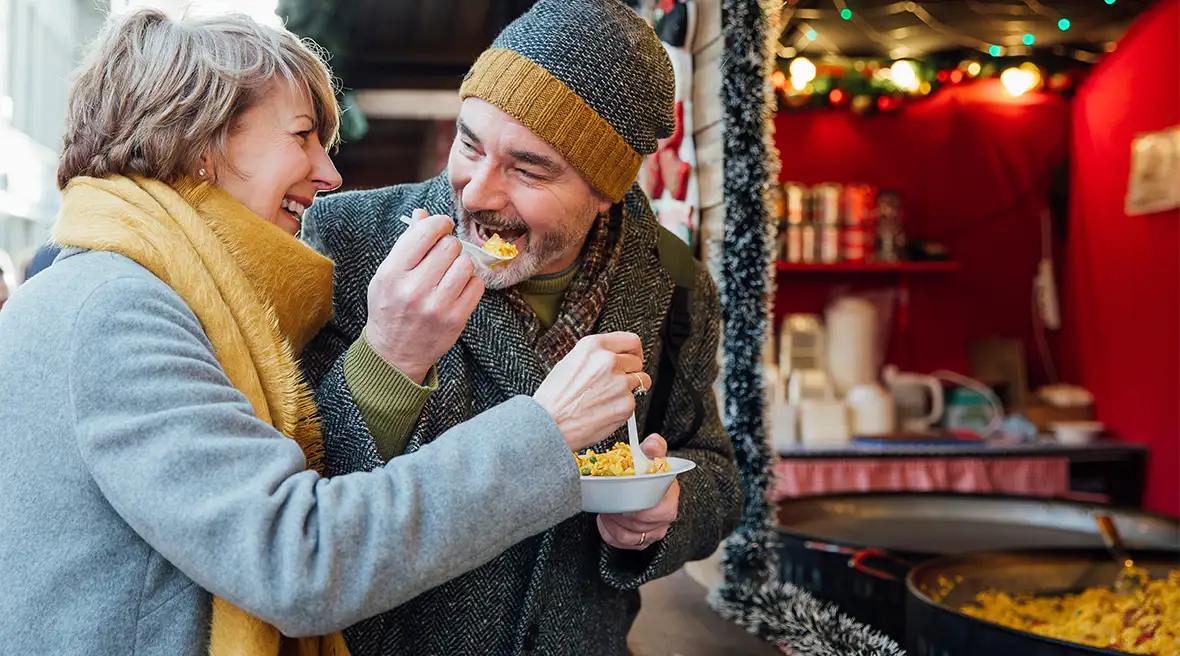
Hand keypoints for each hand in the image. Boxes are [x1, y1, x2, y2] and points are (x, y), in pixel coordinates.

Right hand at [365, 209, 484, 382]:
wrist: (395, 353)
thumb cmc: (391, 308)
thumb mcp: (388, 275)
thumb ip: (406, 244)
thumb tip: (423, 214)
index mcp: (393, 273)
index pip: (425, 233)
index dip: (439, 223)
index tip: (443, 225)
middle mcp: (414, 289)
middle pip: (449, 246)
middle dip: (449, 245)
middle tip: (444, 256)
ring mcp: (437, 306)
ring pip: (466, 264)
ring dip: (461, 264)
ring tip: (450, 274)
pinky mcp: (456, 319)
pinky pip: (477, 285)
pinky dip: (470, 283)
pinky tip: (458, 289)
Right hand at [533, 332, 651, 451]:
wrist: (549, 425)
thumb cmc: (554, 398)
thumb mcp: (570, 363)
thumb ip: (595, 357)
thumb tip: (613, 357)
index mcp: (593, 347)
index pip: (631, 341)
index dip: (634, 351)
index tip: (634, 357)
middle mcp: (608, 361)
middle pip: (637, 361)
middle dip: (630, 372)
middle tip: (615, 383)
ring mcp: (620, 383)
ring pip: (640, 381)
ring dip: (628, 389)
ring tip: (607, 398)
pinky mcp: (626, 404)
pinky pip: (633, 402)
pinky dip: (623, 407)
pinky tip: (604, 410)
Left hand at [597, 434, 678, 549]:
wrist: (649, 482)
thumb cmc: (651, 469)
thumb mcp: (654, 455)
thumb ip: (654, 447)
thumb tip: (652, 444)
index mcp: (670, 497)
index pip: (661, 512)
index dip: (642, 510)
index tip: (625, 504)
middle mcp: (664, 518)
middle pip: (640, 525)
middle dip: (620, 514)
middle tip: (608, 502)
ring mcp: (652, 532)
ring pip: (628, 537)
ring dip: (611, 523)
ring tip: (605, 508)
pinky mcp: (640, 541)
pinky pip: (621, 543)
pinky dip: (608, 532)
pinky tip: (604, 519)